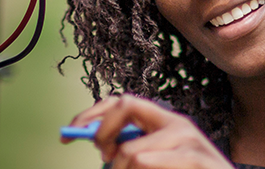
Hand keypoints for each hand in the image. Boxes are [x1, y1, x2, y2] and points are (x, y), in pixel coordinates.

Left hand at [63, 94, 233, 168]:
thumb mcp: (156, 160)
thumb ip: (133, 149)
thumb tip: (99, 144)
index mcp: (165, 121)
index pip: (121, 102)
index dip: (91, 115)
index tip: (69, 133)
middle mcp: (177, 123)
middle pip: (125, 104)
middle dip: (102, 131)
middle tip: (104, 157)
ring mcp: (187, 139)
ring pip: (130, 152)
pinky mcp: (194, 158)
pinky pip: (145, 163)